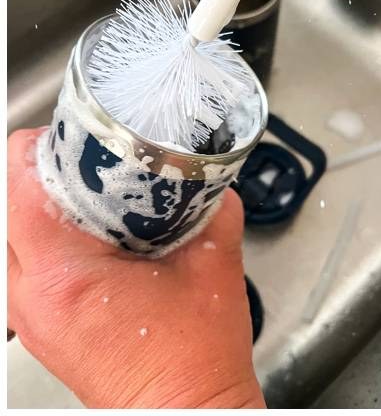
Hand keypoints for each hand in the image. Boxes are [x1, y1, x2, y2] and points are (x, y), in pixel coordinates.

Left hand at [7, 129, 263, 407]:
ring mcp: (27, 314)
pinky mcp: (37, 325)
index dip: (41, 148)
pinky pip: (23, 265)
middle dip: (41, 174)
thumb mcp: (214, 264)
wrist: (186, 407)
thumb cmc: (194, 357)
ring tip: (87, 196)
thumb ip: (210, 206)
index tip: (72, 136)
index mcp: (64, 274)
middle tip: (85, 160)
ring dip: (40, 207)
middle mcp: (31, 295)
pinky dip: (46, 240)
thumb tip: (205, 174)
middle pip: (7, 207)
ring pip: (9, 235)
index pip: (19, 186)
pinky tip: (89, 236)